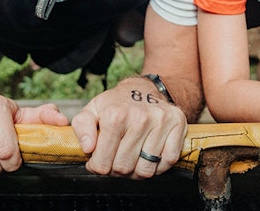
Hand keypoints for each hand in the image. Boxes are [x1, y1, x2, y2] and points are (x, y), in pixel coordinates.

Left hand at [70, 79, 186, 177]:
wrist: (144, 88)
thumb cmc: (116, 104)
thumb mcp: (92, 110)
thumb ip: (82, 127)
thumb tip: (88, 148)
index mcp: (115, 115)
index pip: (102, 163)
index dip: (97, 167)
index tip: (98, 161)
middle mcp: (139, 118)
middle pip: (124, 168)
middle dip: (116, 170)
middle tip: (116, 159)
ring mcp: (161, 121)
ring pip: (146, 170)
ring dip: (137, 171)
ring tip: (132, 158)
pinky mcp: (178, 124)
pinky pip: (168, 162)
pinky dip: (158, 165)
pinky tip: (149, 155)